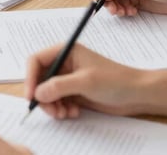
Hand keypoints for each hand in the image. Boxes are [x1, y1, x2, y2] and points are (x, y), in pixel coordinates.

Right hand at [25, 43, 145, 118]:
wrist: (137, 94)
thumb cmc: (115, 80)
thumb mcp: (85, 82)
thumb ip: (59, 86)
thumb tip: (38, 93)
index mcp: (65, 52)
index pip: (36, 61)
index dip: (30, 77)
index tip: (31, 95)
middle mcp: (64, 64)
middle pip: (39, 79)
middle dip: (42, 96)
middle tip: (51, 110)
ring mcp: (68, 79)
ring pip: (47, 92)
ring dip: (52, 105)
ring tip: (63, 114)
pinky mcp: (74, 92)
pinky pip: (57, 101)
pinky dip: (60, 109)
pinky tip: (73, 113)